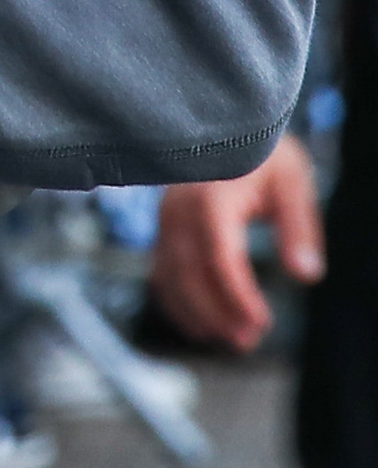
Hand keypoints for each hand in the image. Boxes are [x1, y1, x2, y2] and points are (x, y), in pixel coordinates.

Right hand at [150, 134, 323, 351]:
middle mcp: (179, 210)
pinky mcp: (164, 228)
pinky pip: (161, 270)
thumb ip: (298, 227)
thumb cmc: (264, 155)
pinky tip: (199, 324)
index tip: (261, 323)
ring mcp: (166, 219)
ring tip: (230, 339)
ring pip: (169, 275)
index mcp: (211, 198)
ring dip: (197, 312)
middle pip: (189, 272)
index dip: (237, 294)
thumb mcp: (293, 182)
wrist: (222, 126)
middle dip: (217, 312)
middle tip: (248, 341)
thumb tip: (306, 274)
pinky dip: (176, 301)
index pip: (219, 256)